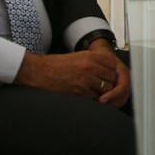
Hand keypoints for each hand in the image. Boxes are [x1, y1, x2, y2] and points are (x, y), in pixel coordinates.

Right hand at [15, 41, 129, 105]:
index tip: (110, 79)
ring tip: (96, 93)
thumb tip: (111, 74)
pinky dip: (94, 99)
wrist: (40, 71)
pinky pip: (95, 97)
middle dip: (111, 85)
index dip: (114, 74)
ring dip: (104, 93)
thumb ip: (96, 62)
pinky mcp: (80, 90)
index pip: (114, 66)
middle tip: (105, 88)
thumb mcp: (80, 57)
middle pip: (113, 78)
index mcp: (91, 55)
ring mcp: (86, 78)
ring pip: (106, 89)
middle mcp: (91, 65)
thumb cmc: (58, 65)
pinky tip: (87, 96)